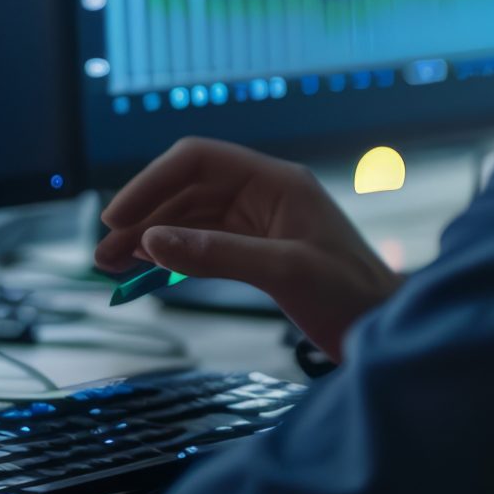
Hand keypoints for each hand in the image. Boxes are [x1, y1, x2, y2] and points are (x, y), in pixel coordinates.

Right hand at [95, 137, 398, 360]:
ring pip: (189, 220)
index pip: (198, 161)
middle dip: (142, 218)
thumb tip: (151, 242)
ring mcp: (259, 224)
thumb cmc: (353, 298)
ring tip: (110, 267)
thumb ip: (217, 255)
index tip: (118, 219)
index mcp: (276, 182)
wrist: (390, 332)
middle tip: (103, 255)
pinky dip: (171, 258)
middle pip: (186, 191)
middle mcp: (264, 195)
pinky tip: (145, 274)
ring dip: (149, 240)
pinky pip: (202, 246)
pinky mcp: (257, 254)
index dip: (151, 183)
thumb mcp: (285, 273)